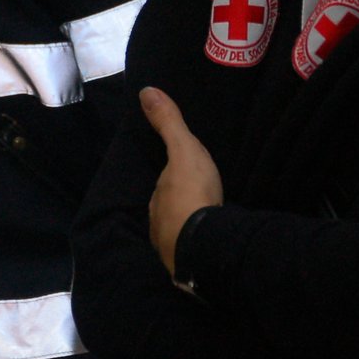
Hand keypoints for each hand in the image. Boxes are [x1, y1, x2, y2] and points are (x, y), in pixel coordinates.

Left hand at [141, 86, 222, 273]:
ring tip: (209, 223)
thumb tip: (145, 91)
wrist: (203, 245)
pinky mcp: (190, 268)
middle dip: (183, 207)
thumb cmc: (192, 192)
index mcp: (158, 199)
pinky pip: (194, 253)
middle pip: (171, 212)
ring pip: (181, 234)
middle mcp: (159, 225)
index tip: (188, 180)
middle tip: (202, 201)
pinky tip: (213, 246)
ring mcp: (172, 249)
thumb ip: (168, 123)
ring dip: (191, 229)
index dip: (174, 182)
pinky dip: (201, 247)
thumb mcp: (183, 149)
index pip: (164, 188)